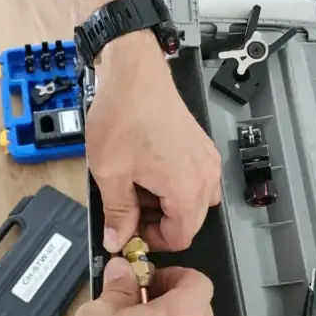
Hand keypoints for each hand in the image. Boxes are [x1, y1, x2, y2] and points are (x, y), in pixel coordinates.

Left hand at [86, 31, 221, 253]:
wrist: (134, 74)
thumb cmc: (125, 115)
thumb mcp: (109, 173)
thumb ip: (117, 214)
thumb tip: (117, 238)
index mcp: (186, 189)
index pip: (180, 238)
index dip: (152, 241)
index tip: (129, 231)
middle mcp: (205, 177)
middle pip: (189, 222)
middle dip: (158, 223)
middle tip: (128, 210)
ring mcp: (206, 160)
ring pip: (191, 201)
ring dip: (165, 204)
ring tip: (136, 186)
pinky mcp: (201, 147)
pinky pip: (193, 179)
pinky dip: (172, 184)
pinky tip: (146, 169)